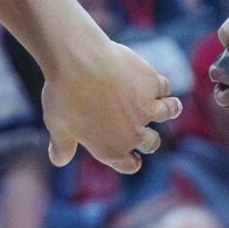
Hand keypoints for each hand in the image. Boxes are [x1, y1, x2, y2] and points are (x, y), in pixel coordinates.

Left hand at [41, 33, 182, 173]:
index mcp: (111, 149)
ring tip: (171, 108)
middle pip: (151, 143)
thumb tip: (58, 160)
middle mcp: (134, 133)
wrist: (79, 62)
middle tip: (148, 137)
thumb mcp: (57, 125)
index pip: (129, 165)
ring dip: (170, 110)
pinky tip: (156, 83)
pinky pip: (164, 87)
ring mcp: (147, 108)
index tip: (134, 160)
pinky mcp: (152, 82)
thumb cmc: (64, 95)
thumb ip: (62, 146)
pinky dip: (161, 86)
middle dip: (149, 141)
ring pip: (169, 112)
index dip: (131, 163)